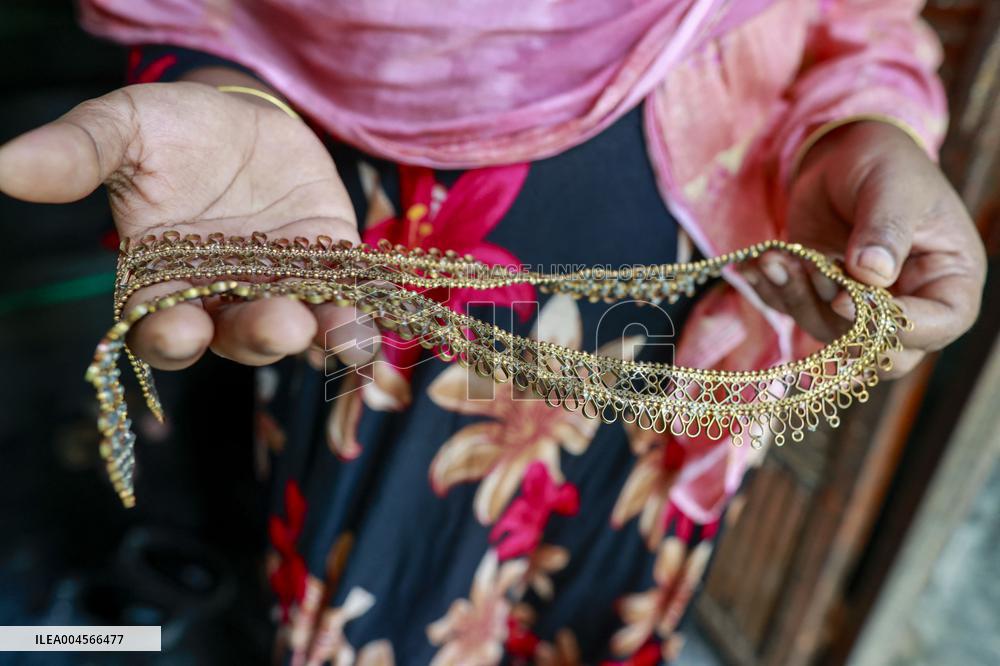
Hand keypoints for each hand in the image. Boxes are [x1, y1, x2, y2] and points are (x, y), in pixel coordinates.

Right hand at [0, 81, 372, 368]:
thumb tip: (1, 165)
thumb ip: (78, 154)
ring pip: (293, 326)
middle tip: (277, 325)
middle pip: (234, 336)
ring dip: (315, 333)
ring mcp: (278, 287)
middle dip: (255, 336)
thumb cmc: (173, 129)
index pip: (158, 326)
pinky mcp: (328, 268)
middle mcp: (221, 297)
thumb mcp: (125, 129)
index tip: (177, 326)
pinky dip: (355, 319)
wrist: (242, 114)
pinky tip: (365, 331)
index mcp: (163, 280)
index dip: (168, 335)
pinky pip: (343, 302)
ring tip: (334, 333)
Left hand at [741, 121, 986, 376]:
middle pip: (881, 348)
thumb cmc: (885, 163)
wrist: (844, 153)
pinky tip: (759, 264)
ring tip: (775, 259)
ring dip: (797, 299)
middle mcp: (908, 301)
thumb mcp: (892, 187)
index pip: (939, 324)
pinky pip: (796, 312)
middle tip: (811, 274)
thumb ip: (885, 230)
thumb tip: (872, 275)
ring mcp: (861, 305)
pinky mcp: (820, 298)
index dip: (896, 326)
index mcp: (948, 277)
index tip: (848, 300)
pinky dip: (775, 292)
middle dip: (837, 321)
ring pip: (830, 334)